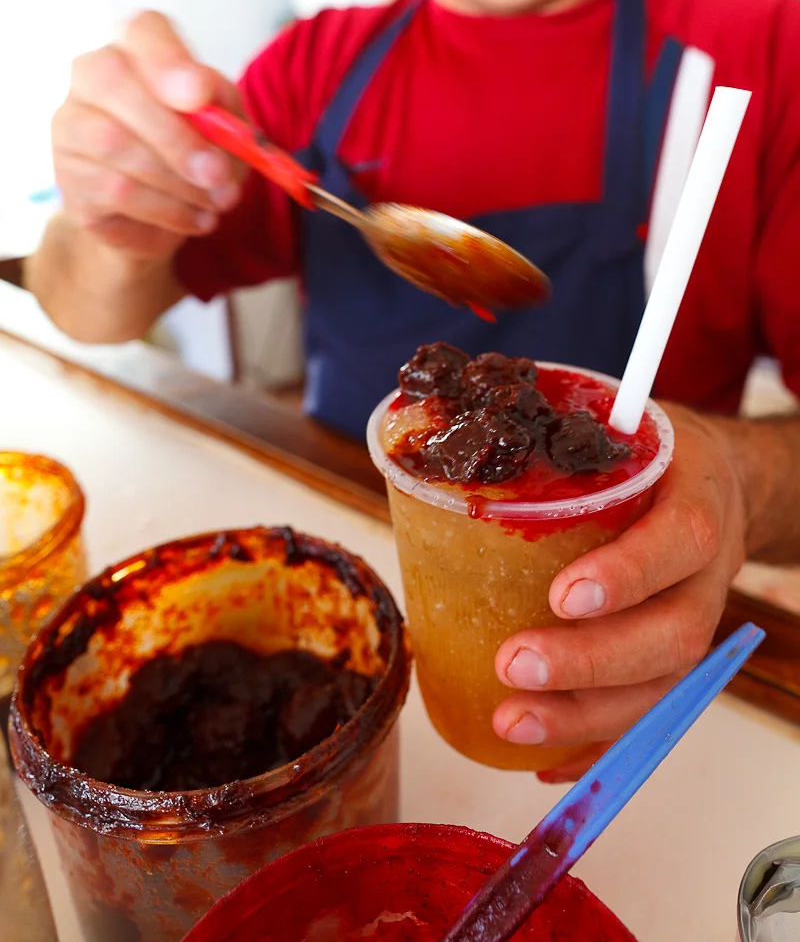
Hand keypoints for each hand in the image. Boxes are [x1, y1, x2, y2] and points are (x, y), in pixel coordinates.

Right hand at [53, 12, 244, 257]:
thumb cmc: (196, 154)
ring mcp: (69, 127)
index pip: (141, 30)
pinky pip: (114, 190)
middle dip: (173, 134)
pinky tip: (196, 217)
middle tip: (218, 173)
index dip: (167, 59)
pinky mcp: (68, 179)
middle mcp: (89, 77)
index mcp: (136, 50)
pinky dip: (168, 210)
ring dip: (178, 181)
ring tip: (219, 202)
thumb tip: (204, 98)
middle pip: (112, 80)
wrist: (165, 214)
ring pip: (113, 144)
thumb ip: (222, 105)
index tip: (198, 95)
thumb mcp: (227, 125)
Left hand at [492, 404, 747, 780]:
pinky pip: (648, 715)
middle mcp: (707, 572)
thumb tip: (440, 453)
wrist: (721, 484)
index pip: (680, 540)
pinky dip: (597, 747)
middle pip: (671, 634)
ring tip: (512, 723)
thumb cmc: (651, 453)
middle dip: (590, 662)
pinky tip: (543, 761)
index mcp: (698, 499)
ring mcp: (697, 621)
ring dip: (584, 716)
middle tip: (513, 665)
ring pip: (660, 686)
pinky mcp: (677, 659)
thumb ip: (555, 438)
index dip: (627, 574)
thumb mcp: (617, 423)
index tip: (562, 596)